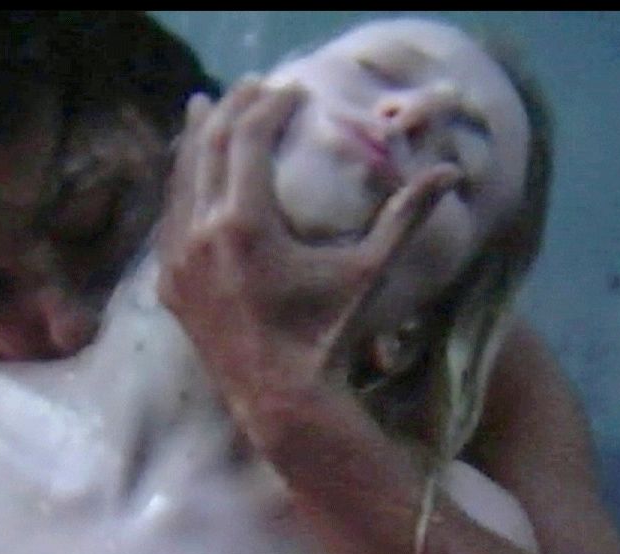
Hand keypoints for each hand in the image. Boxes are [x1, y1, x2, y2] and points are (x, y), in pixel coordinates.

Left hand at [156, 80, 462, 422]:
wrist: (281, 401)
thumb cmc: (329, 335)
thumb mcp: (367, 272)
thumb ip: (404, 216)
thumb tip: (450, 170)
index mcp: (244, 224)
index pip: (249, 138)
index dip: (270, 106)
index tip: (291, 91)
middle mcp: (200, 235)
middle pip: (208, 147)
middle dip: (232, 110)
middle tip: (252, 86)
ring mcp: (177, 261)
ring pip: (180, 179)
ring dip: (197, 139)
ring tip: (209, 109)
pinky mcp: (169, 284)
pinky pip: (169, 219)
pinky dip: (182, 186)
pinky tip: (191, 174)